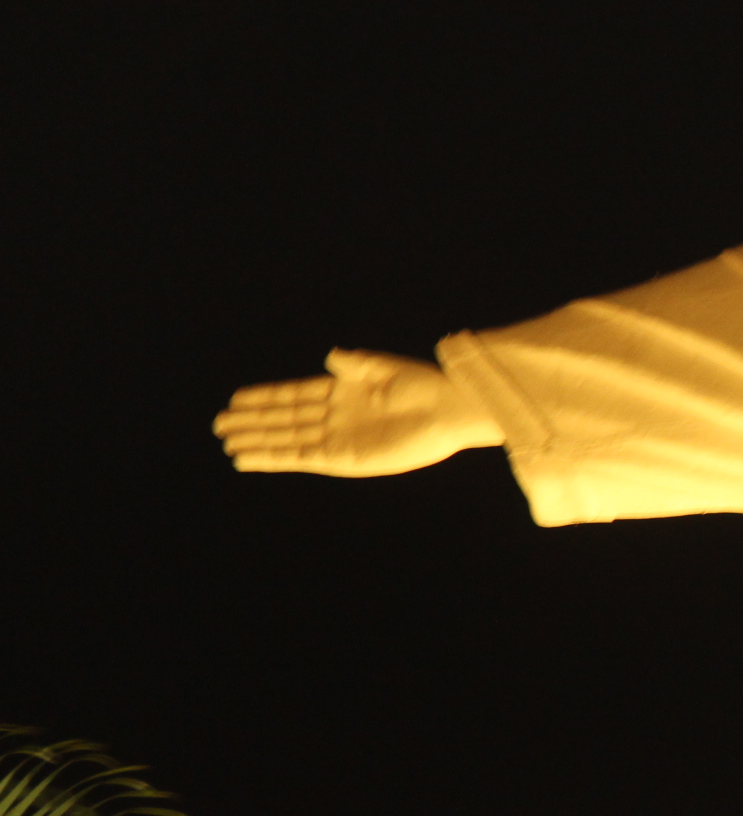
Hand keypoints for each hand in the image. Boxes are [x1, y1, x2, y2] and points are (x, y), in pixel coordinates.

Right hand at [213, 349, 501, 476]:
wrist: (449, 411)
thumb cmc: (424, 385)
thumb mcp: (385, 368)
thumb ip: (354, 364)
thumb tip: (330, 356)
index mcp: (343, 391)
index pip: (294, 395)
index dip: (266, 398)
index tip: (236, 398)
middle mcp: (336, 416)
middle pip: (284, 420)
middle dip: (253, 422)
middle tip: (219, 424)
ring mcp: (339, 438)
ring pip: (288, 441)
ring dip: (258, 442)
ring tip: (229, 444)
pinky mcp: (345, 458)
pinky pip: (302, 459)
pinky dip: (276, 459)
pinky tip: (251, 459)